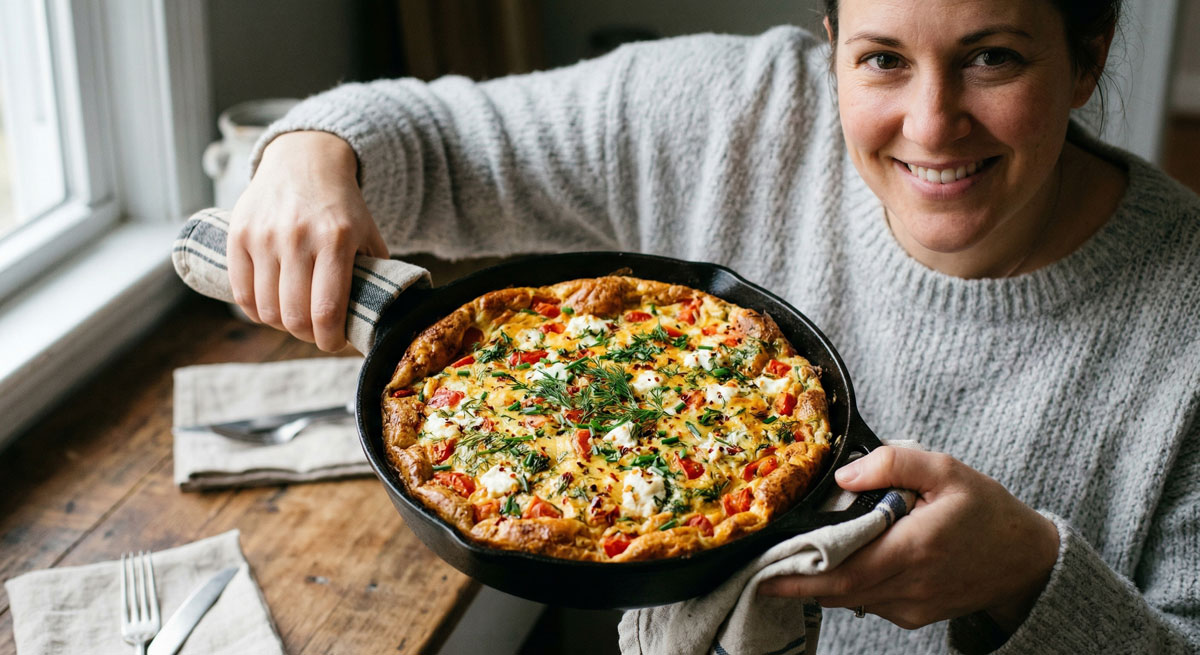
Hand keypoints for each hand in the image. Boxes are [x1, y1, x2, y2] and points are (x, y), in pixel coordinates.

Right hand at [228, 131, 388, 350]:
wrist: (304, 160)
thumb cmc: (341, 206)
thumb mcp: (368, 234)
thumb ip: (375, 274)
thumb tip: (380, 319)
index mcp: (337, 239)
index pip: (327, 310)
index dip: (329, 339)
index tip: (335, 343)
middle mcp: (298, 237)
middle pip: (294, 316)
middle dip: (307, 335)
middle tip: (316, 333)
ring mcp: (264, 236)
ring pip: (266, 309)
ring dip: (281, 325)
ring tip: (294, 319)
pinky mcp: (238, 234)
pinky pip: (241, 292)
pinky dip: (255, 311)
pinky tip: (269, 309)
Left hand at [758, 446, 1059, 632]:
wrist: (1027, 561)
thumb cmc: (987, 511)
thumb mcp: (946, 470)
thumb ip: (893, 463)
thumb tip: (844, 475)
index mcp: (914, 548)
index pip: (844, 571)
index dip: (799, 575)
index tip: (763, 572)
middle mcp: (910, 586)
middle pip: (838, 592)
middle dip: (795, 583)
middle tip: (759, 569)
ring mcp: (912, 607)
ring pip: (850, 600)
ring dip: (818, 584)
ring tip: (787, 562)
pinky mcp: (915, 616)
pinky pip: (869, 602)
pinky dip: (847, 586)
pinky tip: (834, 565)